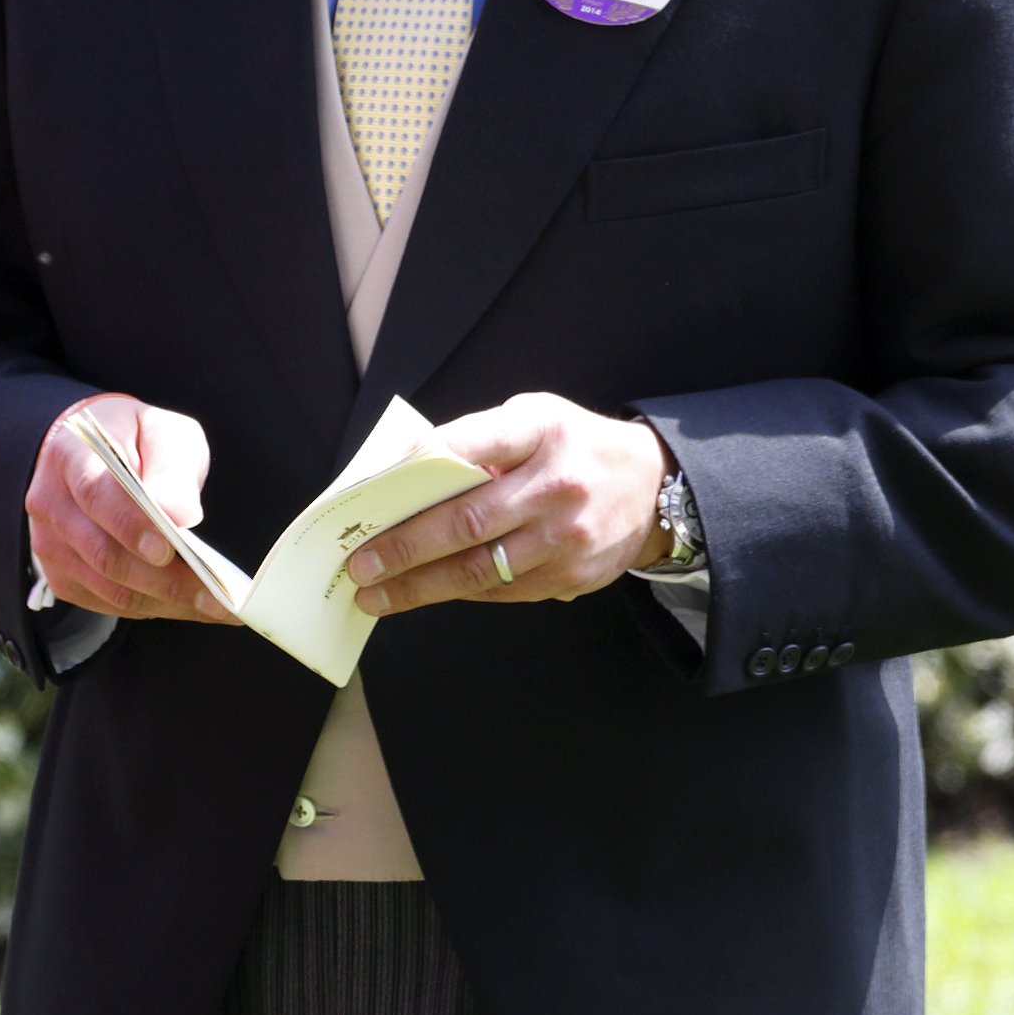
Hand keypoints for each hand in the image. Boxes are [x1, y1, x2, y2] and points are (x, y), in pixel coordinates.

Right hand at [25, 393, 236, 623]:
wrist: (99, 454)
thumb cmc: (135, 441)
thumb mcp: (162, 432)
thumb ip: (171, 467)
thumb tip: (178, 513)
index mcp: (70, 455)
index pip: (95, 495)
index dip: (130, 525)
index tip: (168, 548)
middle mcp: (50, 503)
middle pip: (103, 553)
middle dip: (163, 579)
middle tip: (215, 594)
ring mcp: (50, 544)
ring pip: (108, 587)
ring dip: (164, 601)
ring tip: (214, 605)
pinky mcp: (62, 575)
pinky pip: (107, 603)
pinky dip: (152, 607)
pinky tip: (188, 603)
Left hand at [346, 393, 669, 617]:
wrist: (654, 486)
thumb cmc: (572, 446)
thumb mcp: (534, 419)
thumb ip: (479, 440)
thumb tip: (407, 473)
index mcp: (542, 431)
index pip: (473, 441)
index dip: (421, 462)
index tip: (374, 490)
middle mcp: (557, 485)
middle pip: (466, 521)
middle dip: (404, 548)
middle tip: (359, 564)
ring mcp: (567, 537)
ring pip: (480, 569)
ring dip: (420, 586)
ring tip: (375, 595)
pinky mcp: (574, 576)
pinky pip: (504, 591)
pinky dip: (459, 592)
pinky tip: (425, 593)